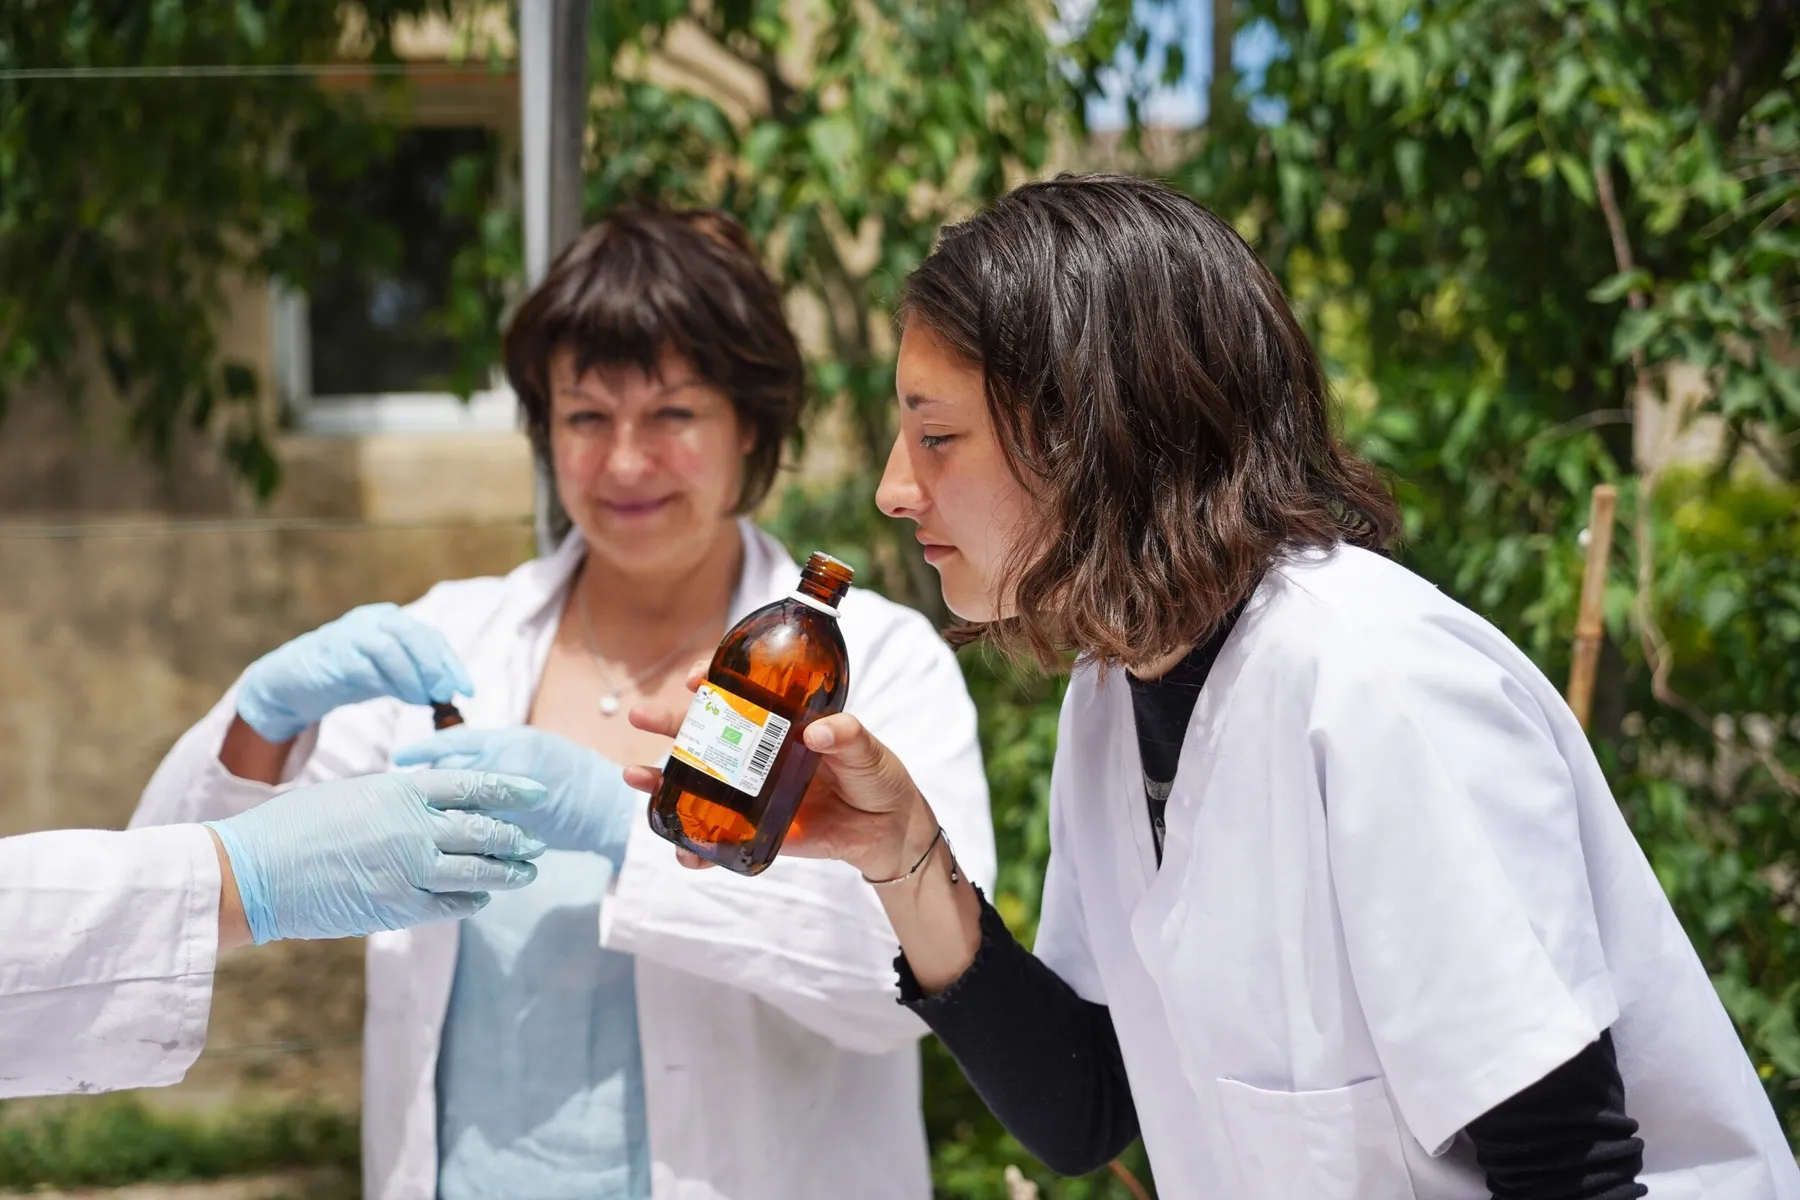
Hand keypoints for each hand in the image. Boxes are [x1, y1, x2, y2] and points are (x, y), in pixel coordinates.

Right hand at [205, 769, 547, 943]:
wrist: (254, 872)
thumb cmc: (298, 825)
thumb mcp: (356, 793)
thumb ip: (401, 798)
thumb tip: (439, 804)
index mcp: (401, 790)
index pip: (472, 784)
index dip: (510, 788)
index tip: (536, 791)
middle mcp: (412, 827)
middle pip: (483, 830)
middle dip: (516, 837)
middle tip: (536, 841)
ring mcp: (408, 870)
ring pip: (476, 871)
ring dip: (507, 872)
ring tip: (526, 871)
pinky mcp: (396, 907)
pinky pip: (450, 905)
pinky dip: (472, 900)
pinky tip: (482, 897)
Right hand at [235, 603, 474, 742]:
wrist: (295, 681)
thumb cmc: (349, 675)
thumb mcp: (389, 674)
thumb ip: (414, 678)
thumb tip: (446, 694)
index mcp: (392, 621)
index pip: (430, 637)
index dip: (451, 663)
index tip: (466, 690)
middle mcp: (375, 620)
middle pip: (414, 635)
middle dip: (435, 667)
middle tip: (445, 694)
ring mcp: (351, 633)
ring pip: (391, 648)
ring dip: (412, 676)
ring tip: (423, 700)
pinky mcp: (333, 653)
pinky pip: (364, 665)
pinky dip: (385, 682)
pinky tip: (396, 696)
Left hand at [394, 726, 633, 858]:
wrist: (606, 806)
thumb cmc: (569, 770)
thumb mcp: (530, 747)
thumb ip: (491, 752)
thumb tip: (446, 760)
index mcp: (510, 743)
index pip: (453, 744)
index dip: (423, 750)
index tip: (400, 757)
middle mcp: (509, 771)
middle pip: (448, 780)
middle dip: (423, 793)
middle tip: (402, 800)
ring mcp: (512, 805)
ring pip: (458, 812)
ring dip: (438, 819)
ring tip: (418, 825)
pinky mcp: (516, 835)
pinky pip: (476, 839)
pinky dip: (458, 844)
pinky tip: (444, 850)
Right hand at [623, 663, 940, 880]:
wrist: (886, 830)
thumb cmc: (876, 777)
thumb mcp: (867, 750)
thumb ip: (847, 736)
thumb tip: (816, 733)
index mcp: (782, 721)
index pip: (740, 692)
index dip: (713, 681)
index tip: (694, 678)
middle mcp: (759, 751)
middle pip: (704, 732)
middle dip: (667, 723)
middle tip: (639, 715)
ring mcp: (752, 790)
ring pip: (697, 781)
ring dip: (662, 780)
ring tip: (636, 777)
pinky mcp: (755, 828)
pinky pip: (717, 835)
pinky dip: (694, 845)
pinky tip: (681, 850)